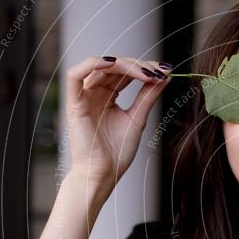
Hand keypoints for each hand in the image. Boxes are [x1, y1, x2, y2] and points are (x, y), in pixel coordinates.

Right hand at [65, 55, 170, 189]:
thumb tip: (164, 75)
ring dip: (124, 65)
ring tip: (146, 73)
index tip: (165, 71)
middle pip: (114, 66)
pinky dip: (93, 64)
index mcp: (107, 97)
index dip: (143, 67)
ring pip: (100, 66)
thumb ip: (148, 96)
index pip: (124, 72)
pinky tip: (113, 63)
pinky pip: (75, 75)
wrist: (103, 174)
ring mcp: (83, 97)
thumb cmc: (117, 153)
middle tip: (158, 72)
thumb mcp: (137, 118)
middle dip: (138, 65)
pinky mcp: (73, 104)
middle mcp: (94, 94)